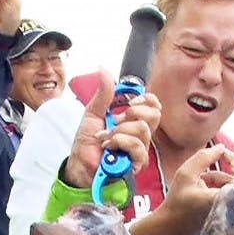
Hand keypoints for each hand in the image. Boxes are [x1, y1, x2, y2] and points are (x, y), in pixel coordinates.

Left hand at [62, 71, 161, 189]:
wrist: (79, 165)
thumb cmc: (87, 144)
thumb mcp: (93, 113)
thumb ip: (103, 94)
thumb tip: (103, 70)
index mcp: (133, 121)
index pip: (154, 106)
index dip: (146, 99)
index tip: (130, 101)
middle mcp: (140, 135)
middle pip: (154, 115)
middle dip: (133, 113)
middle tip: (116, 120)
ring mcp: (140, 150)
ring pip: (142, 129)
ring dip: (119, 131)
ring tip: (106, 138)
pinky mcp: (137, 163)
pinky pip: (137, 146)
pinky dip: (120, 142)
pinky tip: (109, 147)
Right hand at [163, 145, 233, 234]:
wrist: (171, 228)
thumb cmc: (177, 202)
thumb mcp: (186, 174)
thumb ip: (204, 157)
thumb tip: (221, 147)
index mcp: (224, 198)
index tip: (221, 152)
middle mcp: (231, 206)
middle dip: (223, 169)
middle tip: (208, 162)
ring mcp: (231, 212)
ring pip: (233, 186)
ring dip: (218, 178)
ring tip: (197, 180)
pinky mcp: (227, 215)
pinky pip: (229, 194)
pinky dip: (217, 187)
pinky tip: (201, 188)